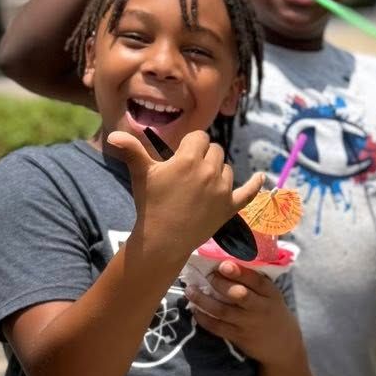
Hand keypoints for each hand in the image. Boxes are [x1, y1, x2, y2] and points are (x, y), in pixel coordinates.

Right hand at [108, 128, 264, 262]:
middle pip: (215, 150)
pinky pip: (249, 192)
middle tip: (189, 171)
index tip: (181, 154)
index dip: (190, 144)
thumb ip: (132, 151)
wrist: (163, 239)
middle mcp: (210, 171)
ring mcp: (223, 189)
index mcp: (189, 159)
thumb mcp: (142, 174)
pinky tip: (262, 177)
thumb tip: (113, 136)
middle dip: (204, 155)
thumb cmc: (150, 204)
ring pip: (227, 168)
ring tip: (201, 184)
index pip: (199, 137)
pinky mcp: (230, 207)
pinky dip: (256, 184)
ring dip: (218, 171)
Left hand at [185, 259, 300, 361]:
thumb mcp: (271, 295)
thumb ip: (254, 281)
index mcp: (270, 293)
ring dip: (203, 300)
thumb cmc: (271, 311)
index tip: (223, 265)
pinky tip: (195, 310)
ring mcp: (248, 324)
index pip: (256, 280)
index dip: (239, 272)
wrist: (283, 345)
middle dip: (220, 284)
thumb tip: (226, 260)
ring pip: (222, 311)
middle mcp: (260, 308)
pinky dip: (204, 318)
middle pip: (239, 295)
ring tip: (190, 290)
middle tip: (206, 275)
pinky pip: (217, 327)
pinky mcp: (238, 337)